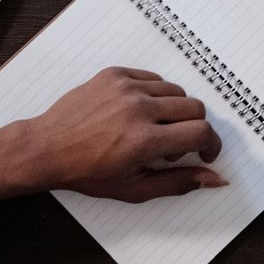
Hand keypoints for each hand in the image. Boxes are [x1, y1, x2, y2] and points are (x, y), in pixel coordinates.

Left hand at [11, 66, 228, 200]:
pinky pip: (153, 79)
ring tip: (153, 128)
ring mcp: (126, 88)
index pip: (201, 132)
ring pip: (176, 92)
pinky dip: (154, 96)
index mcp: (144, 141)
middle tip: (173, 145)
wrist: (47, 149)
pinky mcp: (116, 75)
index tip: (205, 152)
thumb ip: (179, 182)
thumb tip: (216, 178)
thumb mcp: (134, 188)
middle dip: (193, 129)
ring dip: (174, 112)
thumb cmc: (87, 172)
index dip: (211, 144)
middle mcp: (138, 110)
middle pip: (195, 108)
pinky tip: (138, 112)